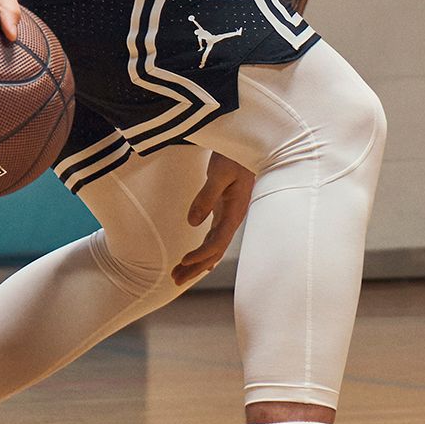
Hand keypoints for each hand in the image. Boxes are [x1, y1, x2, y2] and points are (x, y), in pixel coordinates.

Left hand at [173, 153, 254, 285]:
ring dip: (196, 263)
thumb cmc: (235, 155)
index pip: (218, 242)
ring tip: (176, 275)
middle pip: (215, 251)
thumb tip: (192, 222)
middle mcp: (233, 218)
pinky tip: (192, 260)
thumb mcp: (220, 172)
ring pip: (212, 247)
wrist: (249, 143)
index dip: (202, 255)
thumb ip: (206, 196)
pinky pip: (212, 238)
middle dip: (196, 268)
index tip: (184, 261)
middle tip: (175, 280)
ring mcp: (229, 215)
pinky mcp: (223, 210)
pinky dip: (201, 251)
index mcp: (235, 211)